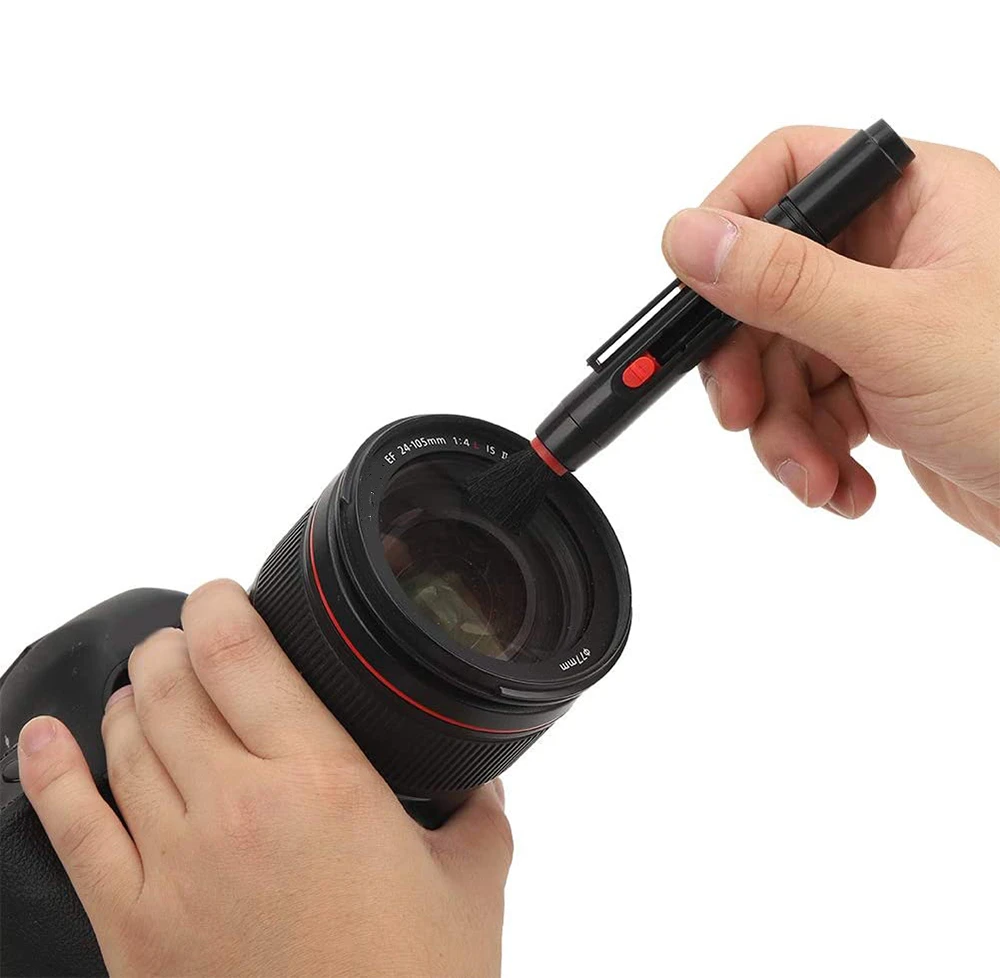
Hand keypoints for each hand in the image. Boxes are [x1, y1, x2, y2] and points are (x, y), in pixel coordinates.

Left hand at [16, 580, 511, 977]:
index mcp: (323, 782)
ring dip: (128, 696)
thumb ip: (479, 814)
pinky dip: (52, 772)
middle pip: (169, 686)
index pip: (241, 654)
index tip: (222, 595)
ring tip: (146, 683)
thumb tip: (482, 783)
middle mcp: (239, 809)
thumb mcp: (471, 884)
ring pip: (123, 742)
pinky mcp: (133, 928)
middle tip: (189, 640)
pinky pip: (72, 830)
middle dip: (172, 645)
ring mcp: (175, 867)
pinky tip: (46, 738)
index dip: (219, 605)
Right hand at [661, 126, 999, 541]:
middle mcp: (898, 253)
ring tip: (813, 474)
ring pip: (781, 360)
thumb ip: (782, 282)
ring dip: (783, 430)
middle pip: (768, 286)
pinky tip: (844, 485)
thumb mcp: (894, 332)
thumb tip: (690, 236)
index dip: (731, 226)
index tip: (696, 292)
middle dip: (751, 366)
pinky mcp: (883, 384)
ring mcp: (887, 322)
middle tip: (743, 413)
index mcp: (917, 200)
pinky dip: (813, 454)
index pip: (790, 173)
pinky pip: (810, 408)